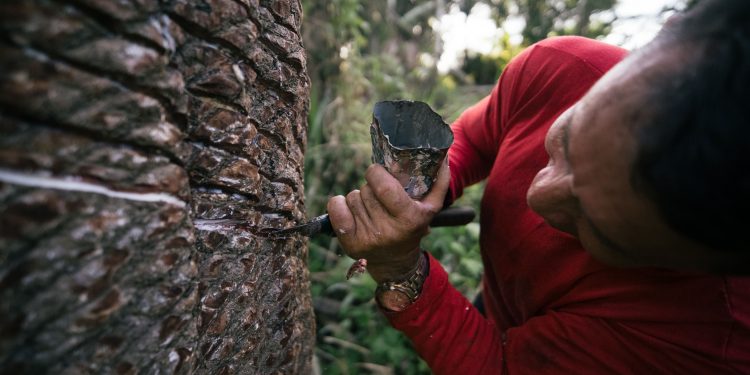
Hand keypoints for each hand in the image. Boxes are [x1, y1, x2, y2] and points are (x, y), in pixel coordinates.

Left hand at [327, 158, 449, 282]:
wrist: (396, 262)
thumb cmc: (412, 225)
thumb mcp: (430, 207)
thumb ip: (439, 182)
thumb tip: (443, 158)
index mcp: (410, 218)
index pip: (384, 186)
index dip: (376, 173)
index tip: (377, 172)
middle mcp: (388, 231)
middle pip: (366, 190)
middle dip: (369, 187)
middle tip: (378, 197)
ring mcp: (368, 239)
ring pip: (352, 198)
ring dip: (358, 198)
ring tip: (369, 209)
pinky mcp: (351, 244)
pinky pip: (336, 209)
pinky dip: (338, 204)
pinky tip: (349, 210)